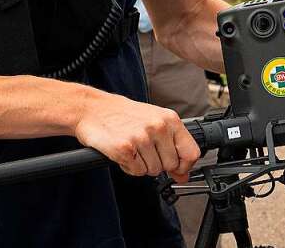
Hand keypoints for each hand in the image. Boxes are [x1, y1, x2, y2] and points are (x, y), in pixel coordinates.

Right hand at [74, 92, 200, 182]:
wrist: (93, 109)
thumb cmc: (123, 115)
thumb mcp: (154, 123)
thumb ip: (172, 146)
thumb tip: (184, 174)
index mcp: (169, 119)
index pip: (191, 153)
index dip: (184, 166)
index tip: (177, 168)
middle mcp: (158, 127)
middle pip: (171, 165)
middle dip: (158, 164)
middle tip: (144, 150)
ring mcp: (142, 137)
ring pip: (154, 171)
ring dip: (142, 165)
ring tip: (133, 148)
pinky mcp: (126, 148)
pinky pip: (137, 172)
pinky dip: (129, 167)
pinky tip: (123, 153)